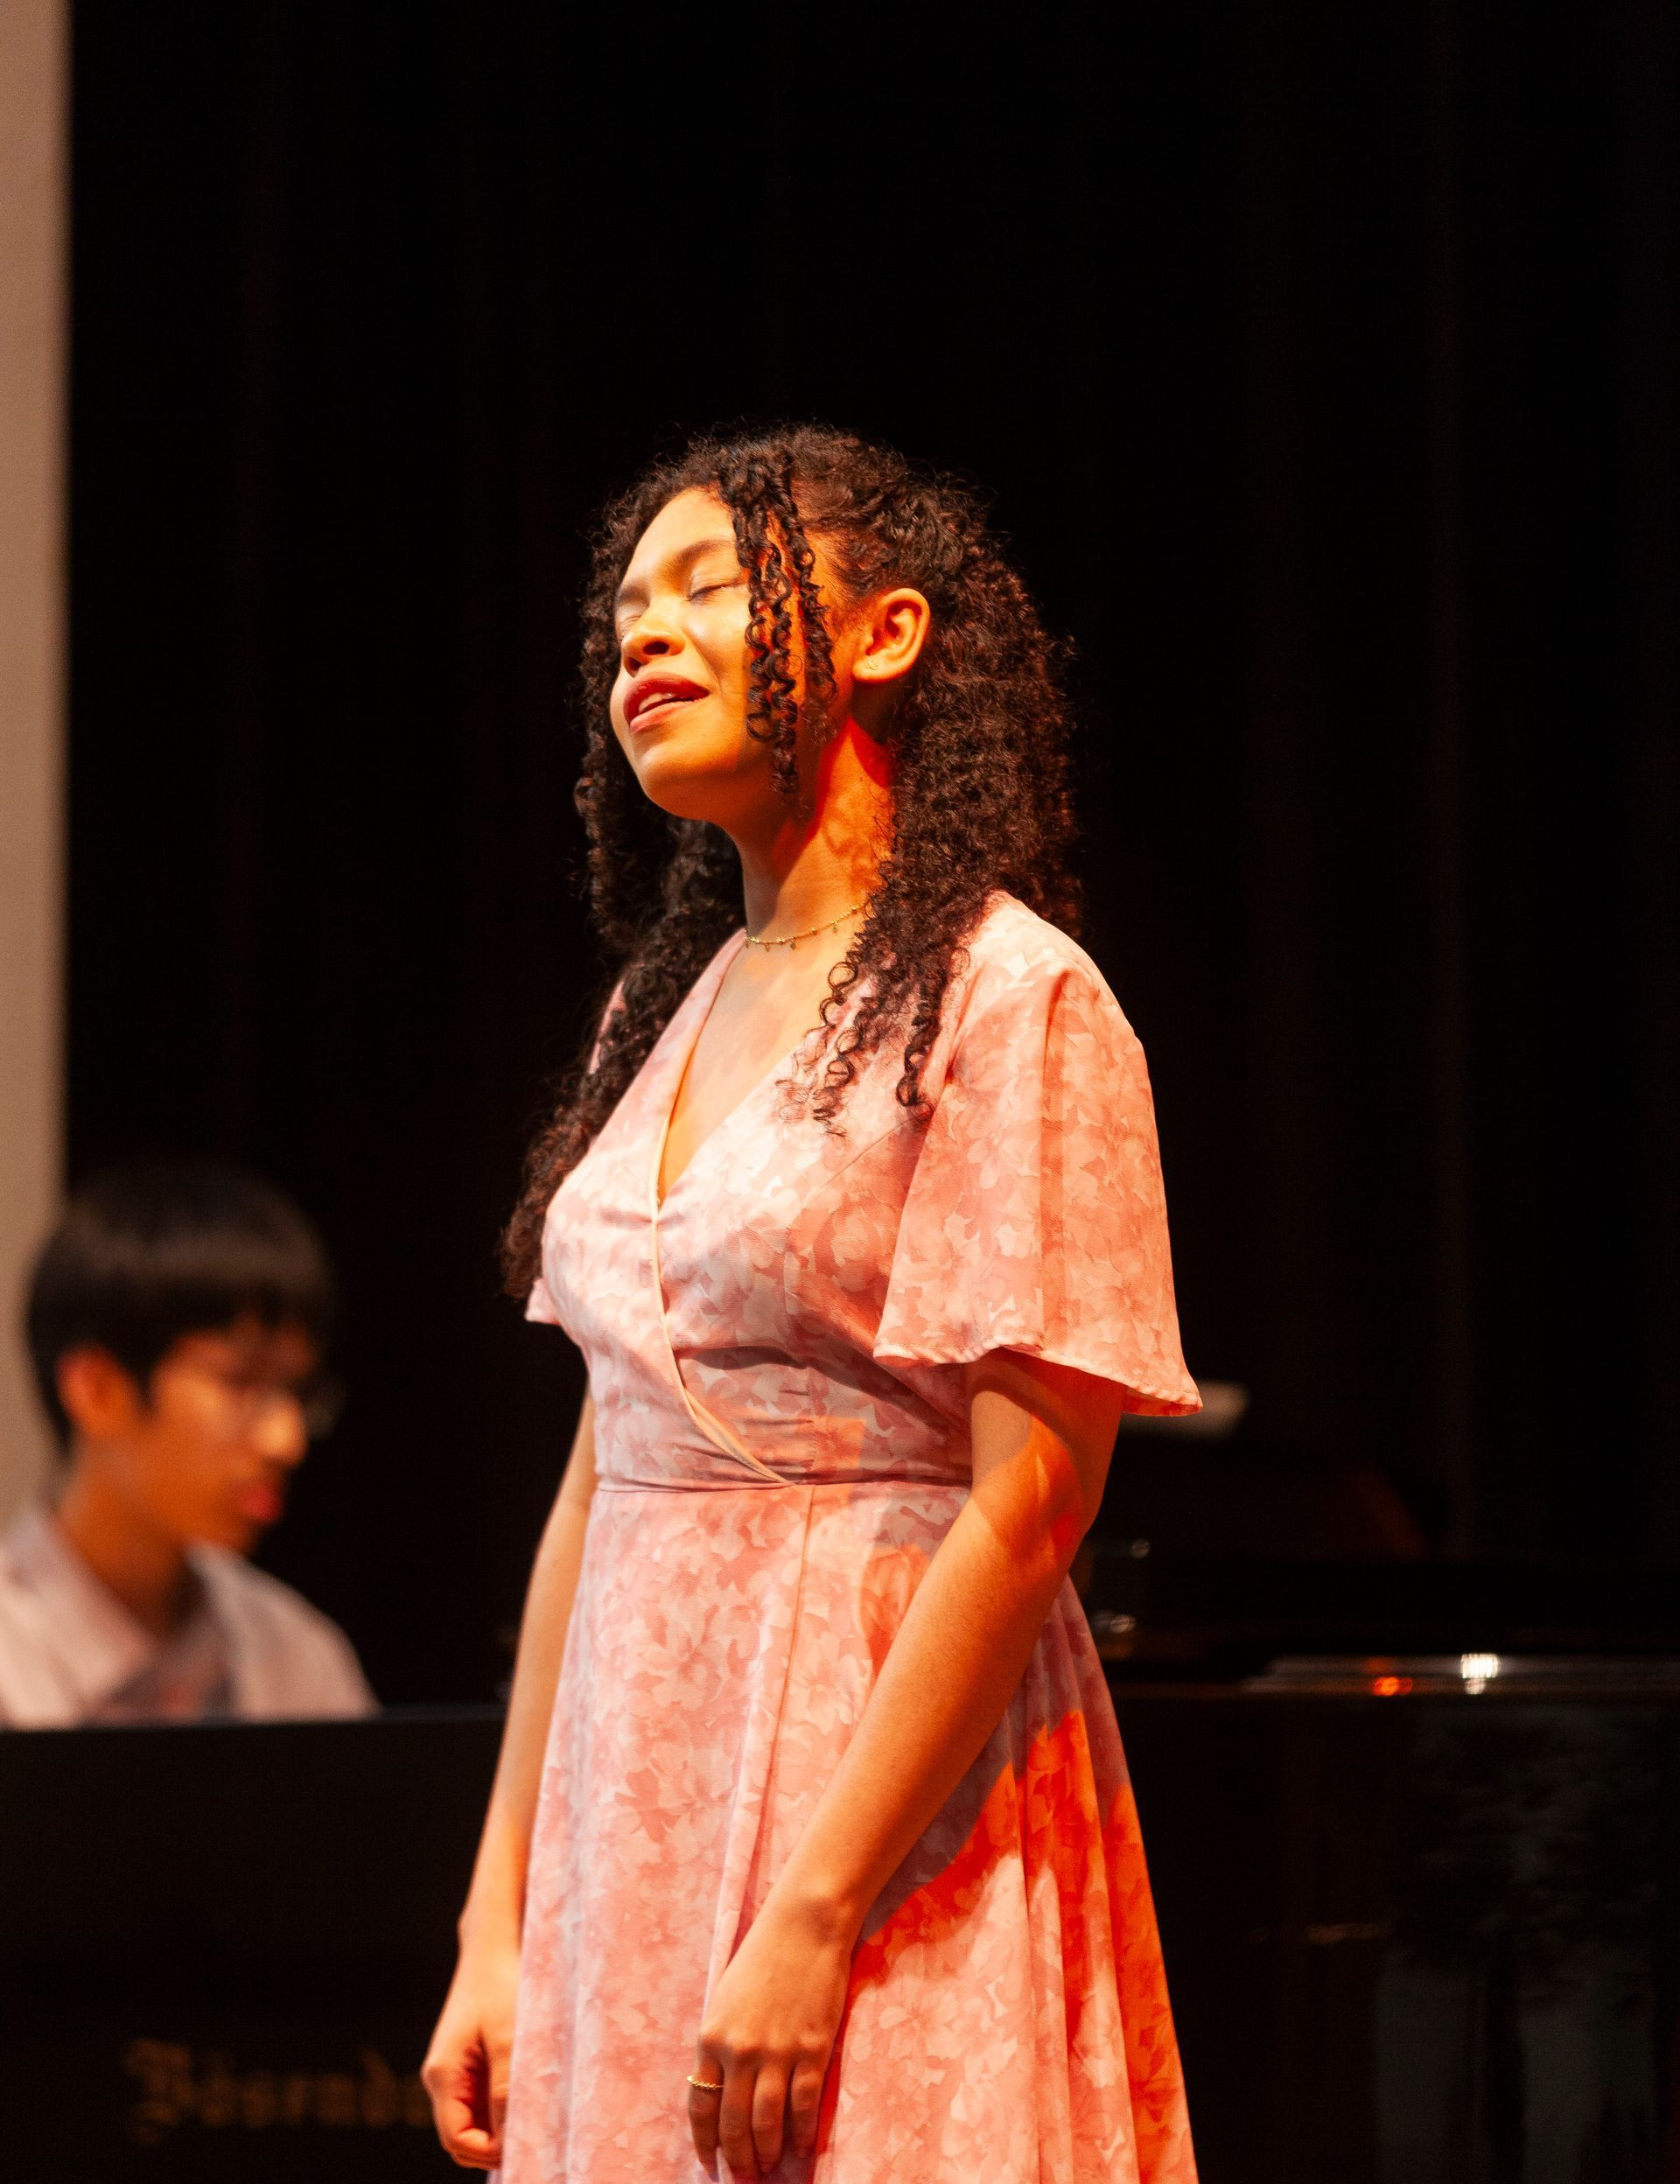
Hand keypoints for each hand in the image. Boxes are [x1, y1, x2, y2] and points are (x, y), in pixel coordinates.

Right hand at [422, 1932, 520, 2168]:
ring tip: (535, 2114)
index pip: (456, 2139)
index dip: (488, 2152)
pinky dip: (501, 2108)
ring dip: (499, 2126)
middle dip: (493, 2145)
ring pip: (473, 2122)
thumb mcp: (508, 2037)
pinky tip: (528, 2097)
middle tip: (534, 2136)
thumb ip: (505, 2088)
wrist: (493, 1947)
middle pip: (461, 2137)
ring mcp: (455, 2073)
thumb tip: (508, 2138)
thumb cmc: (500, 1985)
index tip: (525, 2143)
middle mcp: (443, 2079)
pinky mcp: (469, 2065)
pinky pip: (482, 2102)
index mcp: (443, 2074)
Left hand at [690, 1894, 853, 2177]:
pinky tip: (800, 2148)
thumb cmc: (762, 1957)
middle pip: (734, 2124)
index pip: (701, 2108)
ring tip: (769, 2170)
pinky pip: (804, 2106)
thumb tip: (723, 2093)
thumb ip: (721, 2045)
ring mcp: (777, 2052)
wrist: (804, 1926)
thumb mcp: (726, 2000)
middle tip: (744, 2180)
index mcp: (711, 2038)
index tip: (710, 2165)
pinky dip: (801, 2134)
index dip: (705, 2144)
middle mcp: (739, 2051)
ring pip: (767, 2123)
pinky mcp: (812, 2049)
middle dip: (738, 2160)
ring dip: (767, 2154)